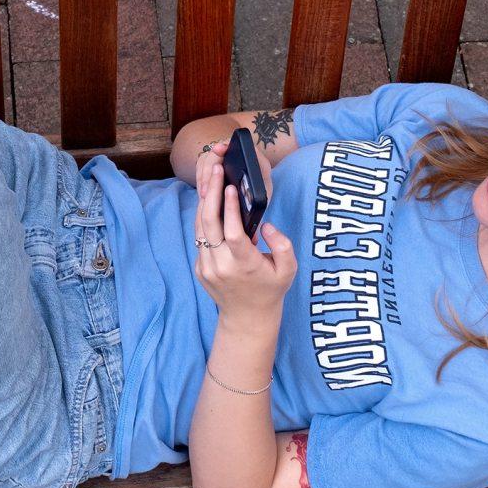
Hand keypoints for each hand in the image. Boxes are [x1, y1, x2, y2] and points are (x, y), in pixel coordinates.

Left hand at [193, 146, 296, 330]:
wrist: (247, 317)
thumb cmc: (271, 289)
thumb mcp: (288, 270)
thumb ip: (283, 245)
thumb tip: (266, 226)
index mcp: (244, 265)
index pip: (232, 233)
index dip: (230, 209)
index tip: (231, 187)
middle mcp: (221, 266)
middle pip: (209, 225)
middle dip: (211, 194)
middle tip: (216, 170)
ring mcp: (207, 268)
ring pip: (199, 229)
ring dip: (204, 203)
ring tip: (211, 178)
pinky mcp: (199, 268)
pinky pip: (199, 239)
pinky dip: (203, 219)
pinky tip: (210, 202)